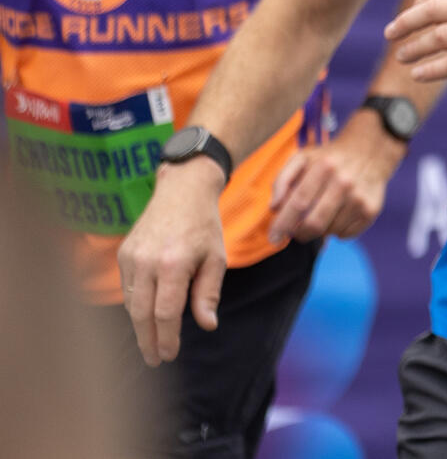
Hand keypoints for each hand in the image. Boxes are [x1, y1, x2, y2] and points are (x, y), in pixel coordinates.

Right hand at [117, 161, 228, 364]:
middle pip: (141, 314)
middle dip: (148, 341)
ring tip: (151, 344)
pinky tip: (146, 317)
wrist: (182, 192)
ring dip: (140, 326)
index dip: (167, 338)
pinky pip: (127, 288)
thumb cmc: (204, 227)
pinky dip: (135, 306)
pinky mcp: (122, 254)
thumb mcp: (216, 258)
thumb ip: (208, 293)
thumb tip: (207, 325)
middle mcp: (147, 261)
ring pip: (131, 303)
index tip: (170, 355)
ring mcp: (130, 257)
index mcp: (174, 263)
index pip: (165, 313)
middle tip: (154, 360)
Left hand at [269, 112, 406, 241]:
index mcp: (324, 167)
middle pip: (314, 223)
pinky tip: (338, 215)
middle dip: (299, 234)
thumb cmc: (329, 158)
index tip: (274, 238)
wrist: (371, 151)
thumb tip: (275, 207)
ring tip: (322, 214)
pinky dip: (337, 231)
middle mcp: (344, 183)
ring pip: (329, 231)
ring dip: (320, 230)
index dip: (283, 223)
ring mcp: (359, 198)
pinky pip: (345, 235)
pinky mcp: (371, 210)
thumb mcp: (302, 158)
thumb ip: (282, 179)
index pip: (299, 202)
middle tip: (296, 232)